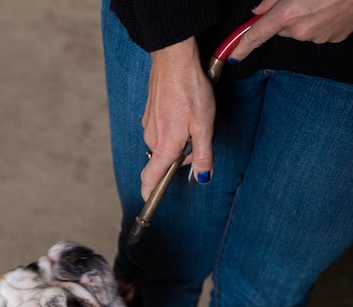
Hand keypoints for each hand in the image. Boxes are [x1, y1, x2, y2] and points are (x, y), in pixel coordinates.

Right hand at [139, 37, 215, 199]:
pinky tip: (183, 108)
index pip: (150, 179)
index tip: (149, 201)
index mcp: (165, 147)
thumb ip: (203, 156)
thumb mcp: (205, 126)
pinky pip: (161, 128)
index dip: (150, 192)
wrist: (174, 59)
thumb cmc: (191, 91)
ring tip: (193, 117)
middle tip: (199, 137)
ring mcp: (148, 125)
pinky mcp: (149, 112)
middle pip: (164, 160)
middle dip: (181, 156)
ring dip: (178, 139)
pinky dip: (173, 125)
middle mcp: (152, 139)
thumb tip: (202, 178)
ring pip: (164, 143)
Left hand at [230, 0, 352, 61]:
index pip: (257, 35)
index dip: (242, 46)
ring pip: (302, 30)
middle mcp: (303, 30)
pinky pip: (320, 31)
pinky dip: (323, 20)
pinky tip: (336, 4)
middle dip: (285, 15)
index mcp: (289, 13)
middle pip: (282, 28)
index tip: (233, 56)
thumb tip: (260, 9)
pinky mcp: (337, 38)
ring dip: (306, 16)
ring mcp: (321, 36)